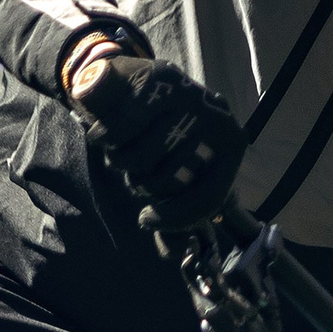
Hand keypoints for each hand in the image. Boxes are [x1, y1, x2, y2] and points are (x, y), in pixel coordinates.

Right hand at [65, 38, 243, 231]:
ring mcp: (188, 94)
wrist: (127, 79)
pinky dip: (103, 137)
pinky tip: (101, 134)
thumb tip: (174, 254)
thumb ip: (173, 209)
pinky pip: (120, 127)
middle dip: (141, 182)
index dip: (175, 218)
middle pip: (168, 181)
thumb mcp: (171, 169)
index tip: (146, 219)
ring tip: (119, 149)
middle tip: (134, 169)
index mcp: (230, 143)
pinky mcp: (155, 77)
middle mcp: (217, 116)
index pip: (209, 198)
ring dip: (119, 160)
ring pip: (141, 156)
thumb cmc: (155, 133)